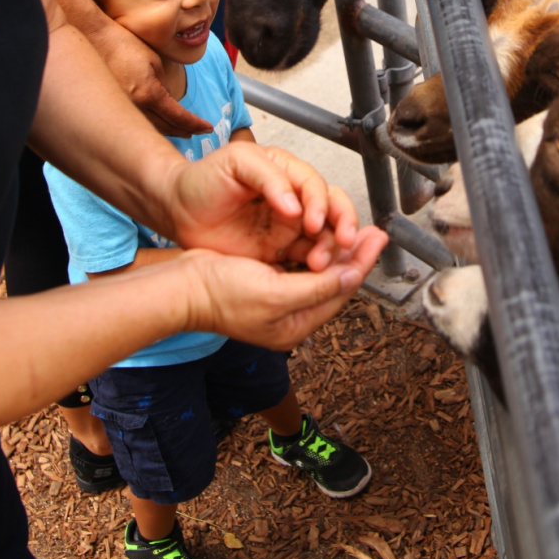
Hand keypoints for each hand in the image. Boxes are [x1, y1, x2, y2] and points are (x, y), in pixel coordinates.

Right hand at [86, 22, 213, 136]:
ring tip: (182, 132)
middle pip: (166, 128)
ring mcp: (122, 109)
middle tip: (197, 132)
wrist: (96, 41)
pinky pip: (136, 123)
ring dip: (168, 132)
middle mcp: (135, 106)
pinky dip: (151, 127)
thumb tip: (170, 103)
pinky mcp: (114, 107)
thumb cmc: (126, 45)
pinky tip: (158, 126)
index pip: (178, 116)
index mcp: (149, 93)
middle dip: (184, 131)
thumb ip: (165, 86)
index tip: (207, 128)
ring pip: (150, 129)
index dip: (195, 124)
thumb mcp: (154, 62)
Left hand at [165, 142, 363, 270]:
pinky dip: (316, 264)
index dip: (321, 203)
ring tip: (321, 262)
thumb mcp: (235, 162)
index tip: (312, 221)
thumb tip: (294, 204)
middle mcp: (293, 197)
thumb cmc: (202, 179)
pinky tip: (315, 272)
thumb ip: (268, 177)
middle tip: (343, 241)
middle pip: (332, 208)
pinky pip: (307, 256)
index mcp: (286, 171)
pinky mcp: (279, 248)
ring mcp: (288, 225)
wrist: (178, 210)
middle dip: (343, 224)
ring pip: (325, 235)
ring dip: (331, 248)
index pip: (315, 185)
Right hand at [173, 232, 387, 349]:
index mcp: (294, 327)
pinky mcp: (267, 283)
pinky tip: (324, 236)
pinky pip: (302, 268)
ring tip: (356, 231)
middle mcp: (290, 317)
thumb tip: (352, 276)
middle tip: (374, 232)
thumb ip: (317, 287)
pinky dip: (315, 251)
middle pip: (333, 284)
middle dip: (354, 258)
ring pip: (320, 274)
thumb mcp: (275, 293)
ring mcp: (278, 301)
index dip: (360, 265)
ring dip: (337, 252)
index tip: (376, 240)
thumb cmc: (220, 293)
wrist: (181, 285)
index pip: (339, 293)